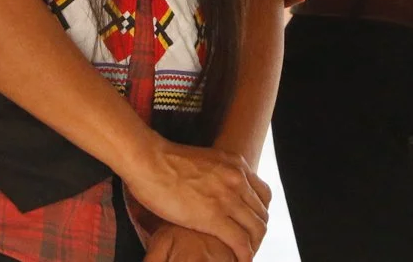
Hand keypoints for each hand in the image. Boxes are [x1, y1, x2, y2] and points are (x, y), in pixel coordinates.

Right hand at [123, 139, 268, 261]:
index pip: (264, 195)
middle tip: (246, 245)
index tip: (248, 226)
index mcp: (235, 164)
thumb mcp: (202, 162)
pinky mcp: (214, 216)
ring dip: (252, 246)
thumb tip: (211, 192)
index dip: (258, 214)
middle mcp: (237, 179)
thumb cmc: (163, 161)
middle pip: (262, 213)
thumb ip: (215, 175)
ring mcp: (227, 197)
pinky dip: (244, 255)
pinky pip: (240, 242)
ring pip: (256, 229)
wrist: (148, 160)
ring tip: (242, 255)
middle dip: (256, 233)